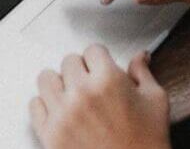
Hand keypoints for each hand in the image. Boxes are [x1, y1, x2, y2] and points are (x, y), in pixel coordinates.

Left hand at [30, 45, 170, 148]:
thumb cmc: (146, 142)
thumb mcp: (155, 102)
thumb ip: (143, 74)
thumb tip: (139, 56)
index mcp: (108, 80)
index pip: (93, 50)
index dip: (100, 60)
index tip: (102, 68)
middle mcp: (82, 93)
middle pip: (68, 61)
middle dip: (81, 71)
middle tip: (91, 85)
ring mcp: (63, 113)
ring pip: (46, 78)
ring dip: (59, 84)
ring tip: (72, 96)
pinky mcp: (49, 134)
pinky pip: (34, 105)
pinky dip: (46, 106)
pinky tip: (61, 112)